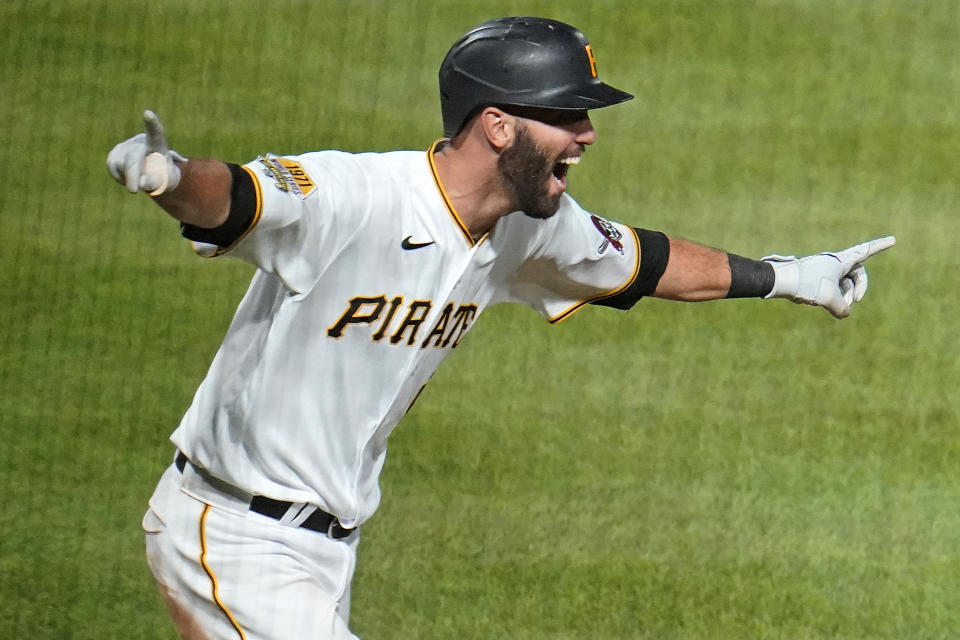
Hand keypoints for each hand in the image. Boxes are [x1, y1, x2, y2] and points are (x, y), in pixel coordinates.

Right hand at [106, 110, 186, 195]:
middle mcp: (141, 141)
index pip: (157, 134)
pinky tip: (128, 176)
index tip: (148, 113)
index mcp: (159, 145)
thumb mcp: (167, 181)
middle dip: (133, 174)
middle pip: (134, 158)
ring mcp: (126, 145)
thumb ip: (157, 182)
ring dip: (129, 178)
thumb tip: (141, 183)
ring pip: (121, 165)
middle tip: (134, 190)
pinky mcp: (114, 152)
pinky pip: (113, 167)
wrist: (154, 170)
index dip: (152, 124)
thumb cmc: (164, 175)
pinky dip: (120, 177)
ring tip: (139, 179)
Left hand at [764, 236, 895, 318]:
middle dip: (858, 288)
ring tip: (837, 307)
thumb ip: (842, 308)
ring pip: (842, 284)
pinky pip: (830, 289)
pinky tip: (820, 302)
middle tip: (855, 301)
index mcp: (841, 260)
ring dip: (844, 296)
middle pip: (856, 274)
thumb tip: (844, 313)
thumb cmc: (806, 285)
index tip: (893, 240)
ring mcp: (824, 270)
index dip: (880, 246)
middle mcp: (834, 262)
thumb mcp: (830, 299)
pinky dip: (832, 298)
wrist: (780, 281)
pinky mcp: (815, 279)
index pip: (866, 251)